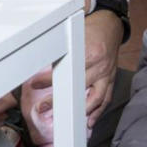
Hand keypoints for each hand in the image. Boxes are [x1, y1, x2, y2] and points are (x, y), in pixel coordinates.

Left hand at [24, 7, 121, 129]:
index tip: (35, 84)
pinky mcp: (111, 79)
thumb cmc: (91, 28)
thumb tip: (40, 56)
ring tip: (66, 119)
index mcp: (90, 53)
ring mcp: (107, 75)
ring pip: (95, 98)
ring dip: (80, 111)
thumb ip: (62, 46)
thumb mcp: (75, 32)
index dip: (49, 79)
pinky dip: (97, 112)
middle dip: (59, 100)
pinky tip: (89, 121)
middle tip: (43, 107)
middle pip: (78, 88)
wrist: (111, 25)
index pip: (67, 70)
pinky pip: (106, 98)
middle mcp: (100, 66)